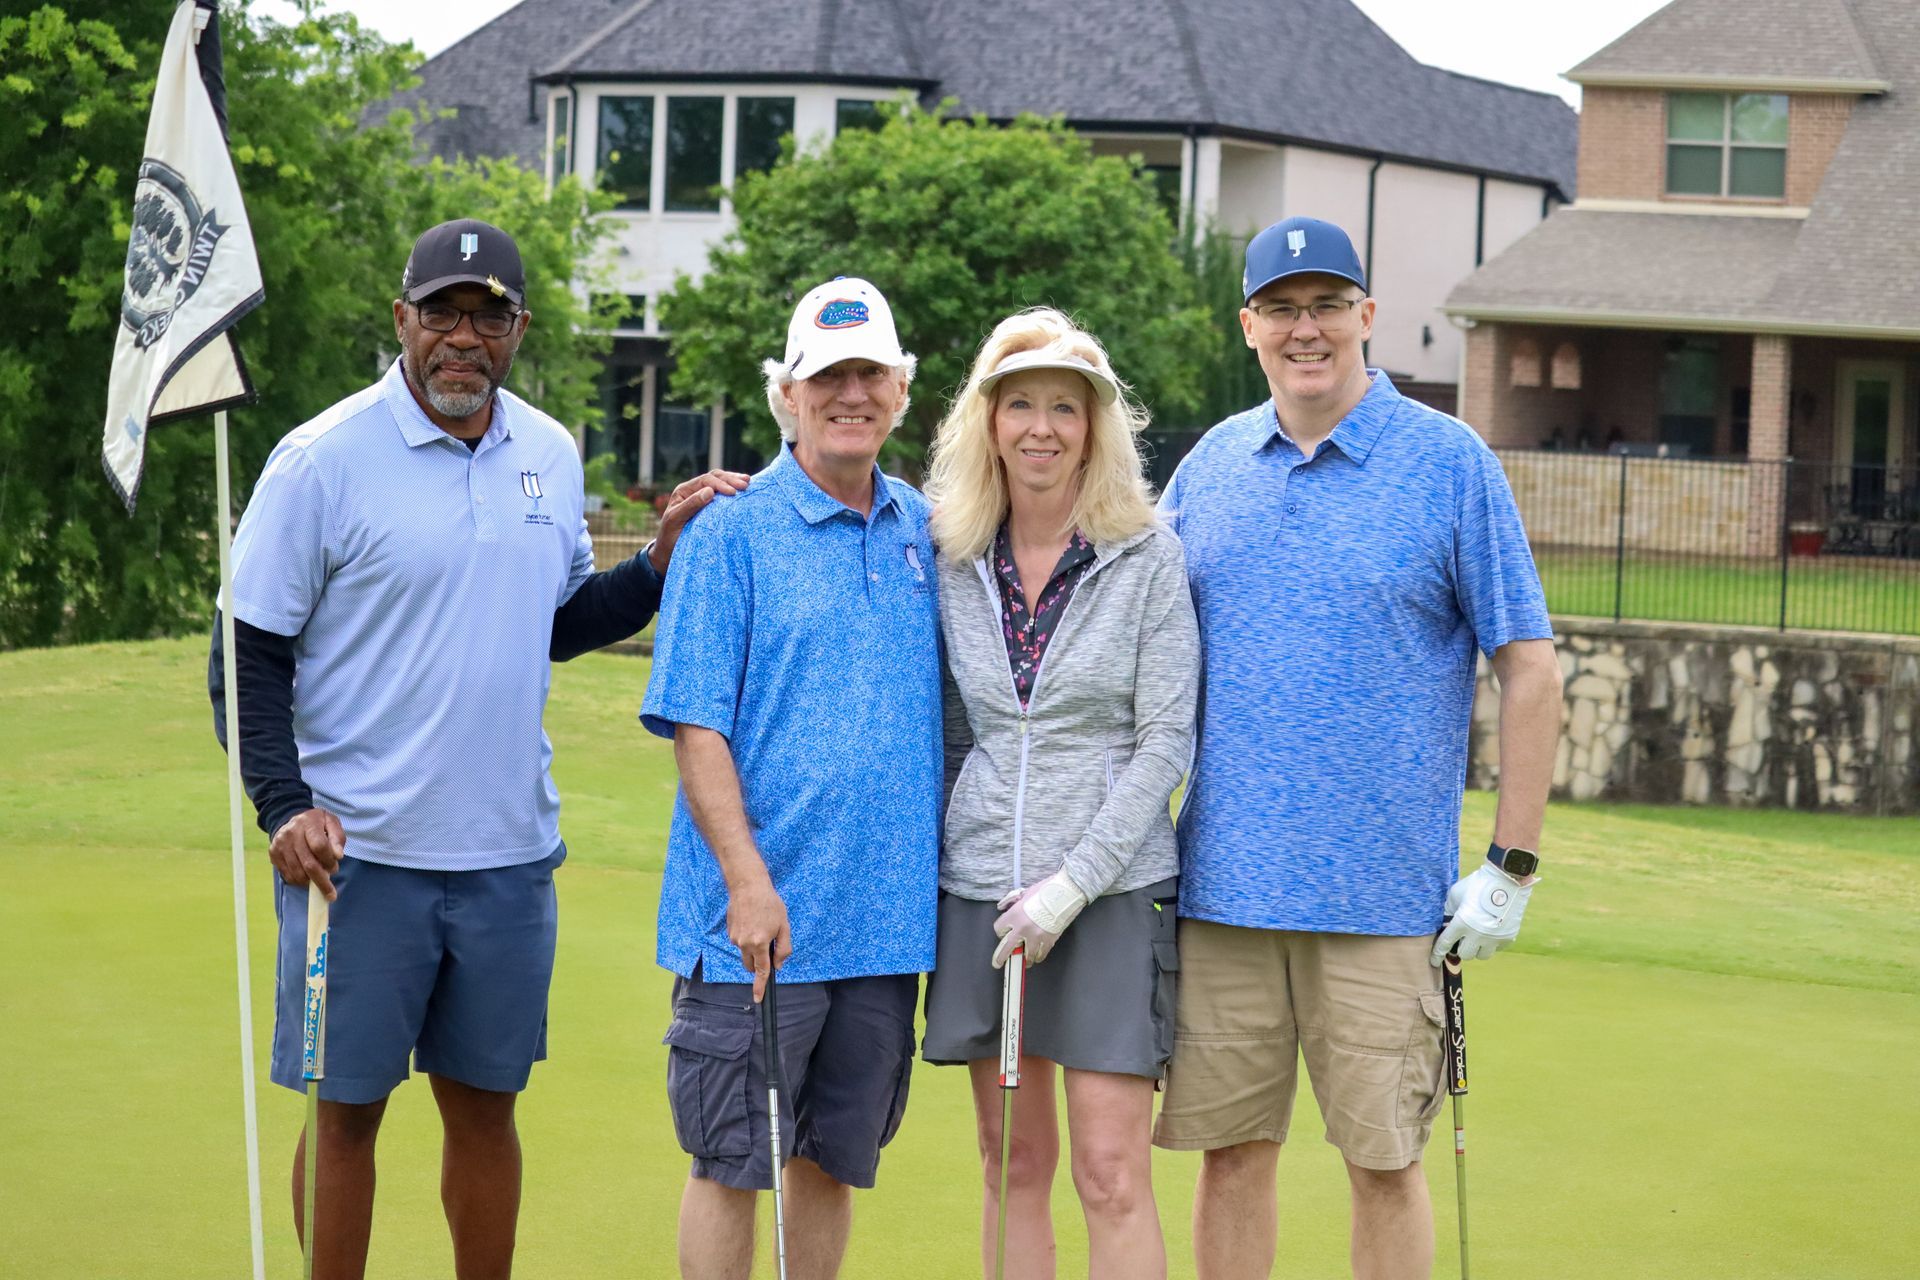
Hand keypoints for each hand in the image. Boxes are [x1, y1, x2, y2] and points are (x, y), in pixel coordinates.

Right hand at [269, 808, 344, 900]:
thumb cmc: (317, 824)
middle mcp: (291, 833)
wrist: (292, 820)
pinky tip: (308, 878)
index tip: (335, 868)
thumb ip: (337, 838)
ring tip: (319, 879)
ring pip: (297, 873)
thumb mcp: (331, 823)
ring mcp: (280, 844)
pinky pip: (288, 875)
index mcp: (308, 822)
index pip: (319, 846)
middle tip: (331, 892)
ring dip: (311, 882)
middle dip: (321, 881)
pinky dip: (300, 881)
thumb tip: (338, 856)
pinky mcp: (273, 854)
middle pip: (308, 863)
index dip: (329, 861)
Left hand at [649, 470, 750, 572]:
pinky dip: (733, 490)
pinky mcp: (710, 507)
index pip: (705, 481)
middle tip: (745, 485)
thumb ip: (691, 505)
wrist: (669, 551)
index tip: (733, 493)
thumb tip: (710, 491)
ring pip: (720, 483)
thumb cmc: (670, 536)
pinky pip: (722, 495)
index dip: (720, 484)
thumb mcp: (677, 519)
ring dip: (734, 481)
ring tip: (748, 482)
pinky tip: (744, 491)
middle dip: (730, 479)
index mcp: (684, 491)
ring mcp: (702, 497)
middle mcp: (693, 491)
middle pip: (714, 477)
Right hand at [727, 873, 791, 1001]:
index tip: (758, 999)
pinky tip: (752, 921)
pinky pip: (740, 942)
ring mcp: (734, 938)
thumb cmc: (769, 904)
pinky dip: (747, 938)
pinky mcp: (729, 932)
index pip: (761, 971)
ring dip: (754, 948)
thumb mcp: (784, 925)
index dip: (760, 987)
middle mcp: (744, 943)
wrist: (747, 885)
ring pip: (746, 953)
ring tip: (761, 925)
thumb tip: (778, 965)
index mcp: (759, 943)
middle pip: (752, 965)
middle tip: (770, 944)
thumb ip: (783, 948)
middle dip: (760, 963)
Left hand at [992, 869, 1089, 967]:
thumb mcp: (1026, 893)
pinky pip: (1041, 955)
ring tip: (1024, 961)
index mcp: (1014, 914)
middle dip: (1001, 957)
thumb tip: (1004, 905)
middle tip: (998, 962)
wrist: (1065, 893)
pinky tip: (1037, 956)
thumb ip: (1013, 901)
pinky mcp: (1048, 941)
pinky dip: (1038, 956)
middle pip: (1006, 947)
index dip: (1001, 931)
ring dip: (1024, 959)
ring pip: (1026, 955)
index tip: (1003, 933)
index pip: (999, 928)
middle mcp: (1022, 927)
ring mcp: (1035, 936)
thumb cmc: (1047, 890)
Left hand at [1430, 864, 1535, 964]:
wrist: (1507, 879)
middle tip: (1463, 940)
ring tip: (1478, 937)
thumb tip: (1446, 921)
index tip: (1434, 961)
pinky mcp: (1508, 937)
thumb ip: (1450, 910)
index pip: (1445, 944)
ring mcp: (1494, 937)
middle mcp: (1477, 934)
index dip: (1437, 954)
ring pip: (1482, 955)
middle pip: (1465, 955)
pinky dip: (1492, 943)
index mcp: (1461, 922)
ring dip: (1477, 949)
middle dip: (1461, 948)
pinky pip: (1497, 948)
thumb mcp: (1456, 894)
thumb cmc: (1478, 884)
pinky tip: (1491, 932)